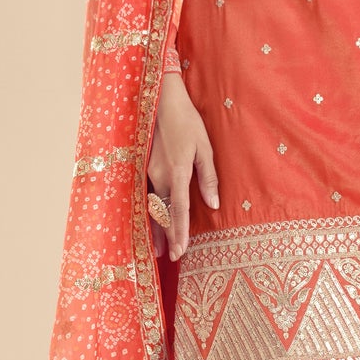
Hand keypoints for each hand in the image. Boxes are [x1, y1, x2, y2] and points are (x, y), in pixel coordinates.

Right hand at [147, 75, 218, 260]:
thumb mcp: (205, 148)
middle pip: (163, 213)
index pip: (179, 210)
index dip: (180, 232)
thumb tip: (213, 205)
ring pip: (153, 207)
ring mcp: (149, 173)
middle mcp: (159, 177)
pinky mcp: (146, 169)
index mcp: (177, 173)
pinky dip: (151, 213)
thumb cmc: (188, 123)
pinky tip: (152, 223)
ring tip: (158, 249)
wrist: (162, 102)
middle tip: (171, 257)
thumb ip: (209, 178)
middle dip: (167, 236)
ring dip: (156, 228)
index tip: (181, 250)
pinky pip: (149, 196)